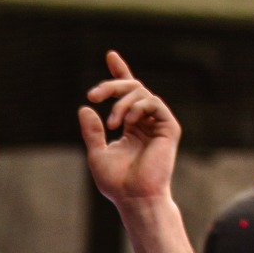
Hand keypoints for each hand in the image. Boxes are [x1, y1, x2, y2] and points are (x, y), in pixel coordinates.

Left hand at [79, 50, 179, 207]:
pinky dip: (138, 107)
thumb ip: (92, 131)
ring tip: (112, 123)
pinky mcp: (169, 128)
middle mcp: (146, 122)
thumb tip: (84, 108)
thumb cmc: (117, 182)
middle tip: (93, 94)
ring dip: (121, 102)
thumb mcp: (97, 153)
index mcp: (132, 127)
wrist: (134, 198)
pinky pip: (154, 103)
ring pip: (141, 93)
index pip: (127, 95)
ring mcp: (158, 124)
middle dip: (112, 86)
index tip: (110, 54)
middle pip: (132, 88)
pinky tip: (127, 121)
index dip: (119, 74)